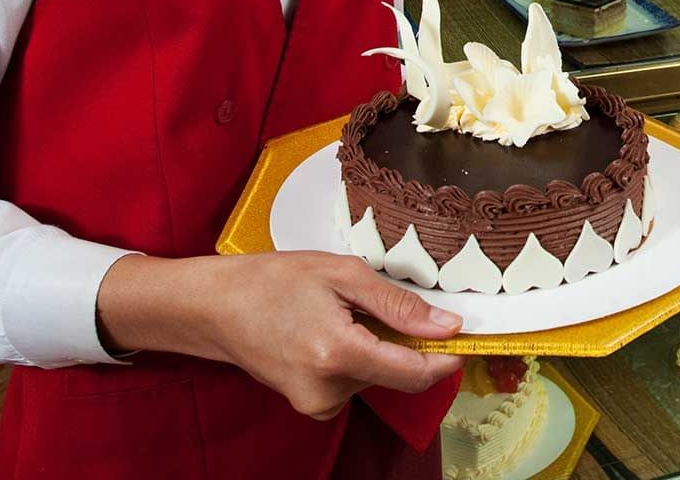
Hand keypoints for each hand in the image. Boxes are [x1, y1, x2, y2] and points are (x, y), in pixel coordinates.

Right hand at [97, 252, 462, 418]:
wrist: (215, 308)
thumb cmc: (273, 280)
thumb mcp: (341, 274)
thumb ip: (398, 305)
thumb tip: (446, 326)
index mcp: (337, 354)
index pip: (412, 372)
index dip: (444, 359)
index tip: (464, 341)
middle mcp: (327, 390)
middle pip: (395, 374)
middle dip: (401, 342)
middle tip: (372, 303)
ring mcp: (315, 403)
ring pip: (375, 377)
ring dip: (373, 347)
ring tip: (338, 313)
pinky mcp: (309, 405)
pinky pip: (353, 383)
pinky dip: (355, 358)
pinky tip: (328, 332)